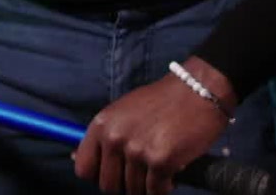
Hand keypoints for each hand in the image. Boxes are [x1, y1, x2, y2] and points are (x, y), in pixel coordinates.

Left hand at [73, 58, 235, 193]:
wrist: (198, 90)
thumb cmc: (163, 101)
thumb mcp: (123, 111)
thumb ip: (105, 135)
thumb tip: (77, 159)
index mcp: (102, 124)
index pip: (83, 168)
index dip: (99, 176)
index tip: (115, 174)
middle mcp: (115, 138)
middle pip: (108, 186)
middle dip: (125, 185)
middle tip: (142, 175)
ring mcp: (137, 150)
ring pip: (133, 191)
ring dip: (147, 186)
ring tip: (159, 170)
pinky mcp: (161, 161)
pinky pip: (156, 192)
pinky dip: (164, 189)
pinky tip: (171, 175)